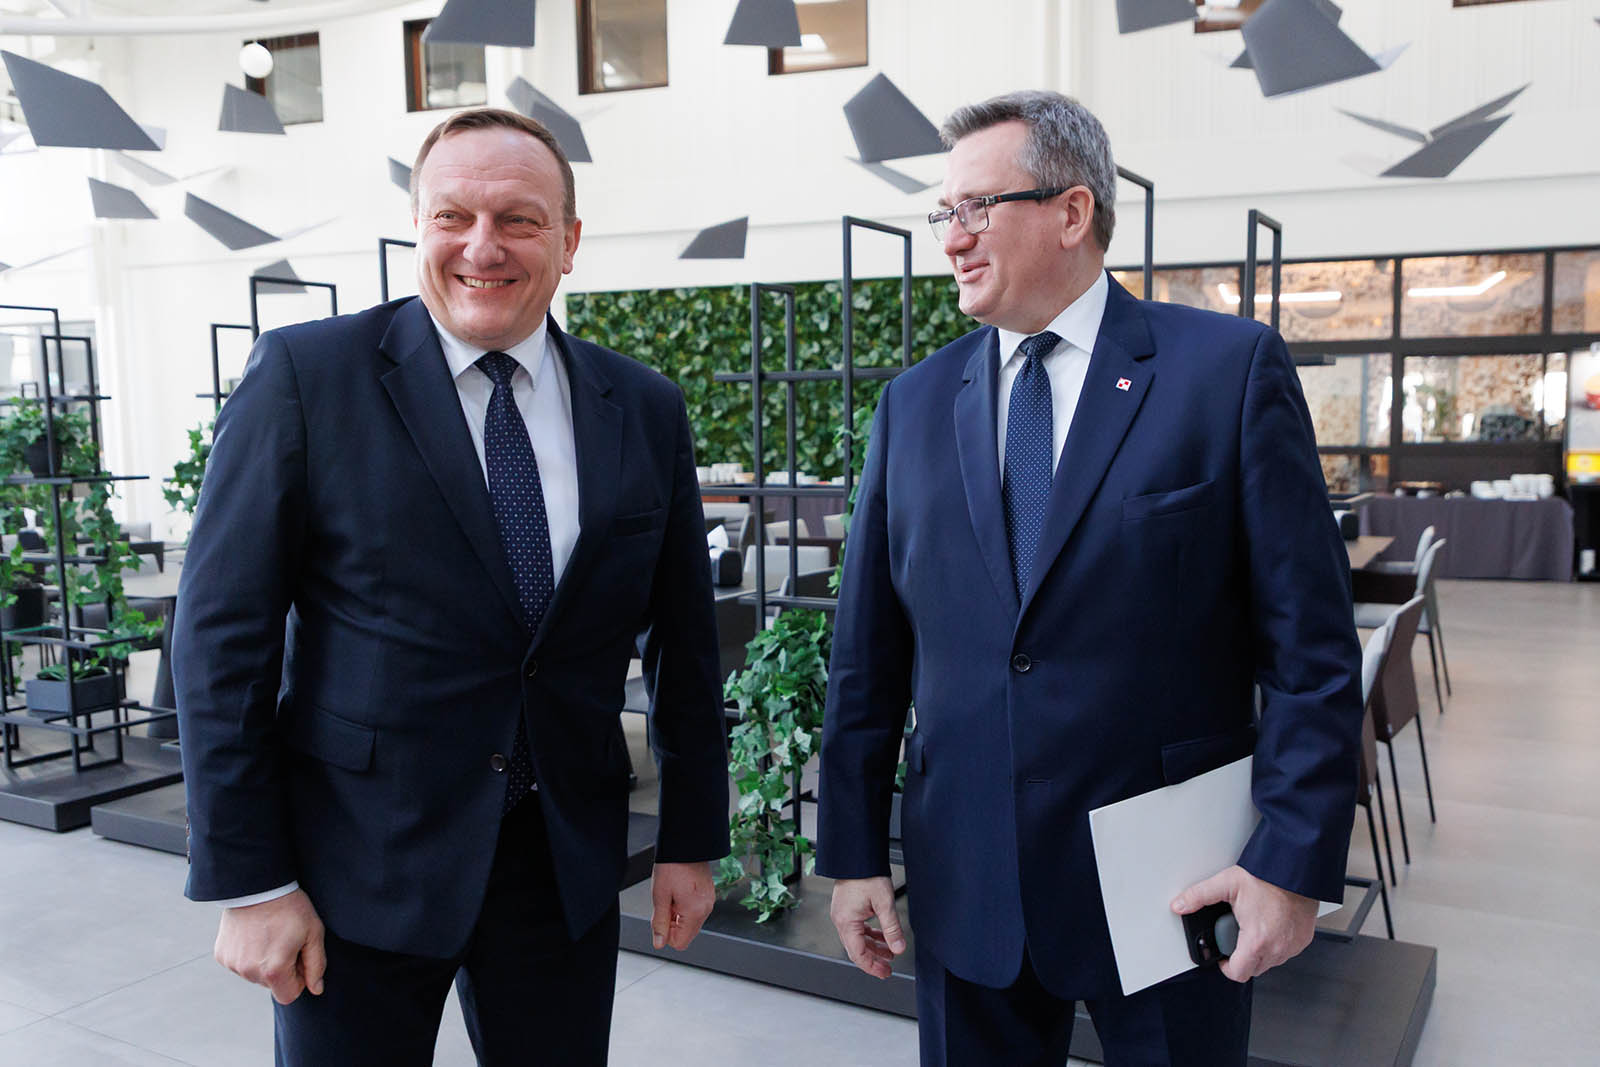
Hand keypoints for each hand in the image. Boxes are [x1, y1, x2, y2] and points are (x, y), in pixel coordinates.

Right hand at [214, 889, 325, 1004]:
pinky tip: (254, 934)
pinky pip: (240, 964)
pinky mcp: (222, 954)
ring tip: (270, 934)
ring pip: (254, 975)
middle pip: (271, 985)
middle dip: (281, 970)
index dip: (299, 979)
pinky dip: (248, 954)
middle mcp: (249, 972)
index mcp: (274, 971)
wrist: (257, 885)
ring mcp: (232, 964)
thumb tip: (316, 989)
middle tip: (285, 940)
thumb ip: (316, 965)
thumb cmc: (290, 907)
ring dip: (264, 962)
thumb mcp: (313, 933)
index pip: (289, 996)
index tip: (299, 958)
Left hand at [650, 861, 714, 950]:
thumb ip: (659, 923)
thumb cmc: (672, 866)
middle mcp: (706, 909)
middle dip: (673, 924)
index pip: (680, 943)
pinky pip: (696, 911)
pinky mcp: (709, 894)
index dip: (666, 934)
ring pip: (691, 922)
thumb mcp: (659, 896)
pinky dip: (686, 907)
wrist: (685, 845)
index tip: (661, 918)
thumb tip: (659, 943)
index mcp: (695, 912)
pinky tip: (679, 891)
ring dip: (679, 915)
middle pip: (687, 934)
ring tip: (672, 895)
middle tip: (666, 904)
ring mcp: (709, 901)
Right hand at [829, 877, 905, 979]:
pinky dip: (869, 935)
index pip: (858, 954)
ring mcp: (842, 914)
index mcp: (847, 922)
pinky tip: (880, 936)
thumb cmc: (866, 874)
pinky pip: (857, 928)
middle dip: (873, 960)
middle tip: (887, 969)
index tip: (884, 972)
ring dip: (873, 947)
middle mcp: (841, 920)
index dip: (872, 966)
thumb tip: (898, 948)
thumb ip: (892, 928)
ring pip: (857, 939)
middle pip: (856, 949)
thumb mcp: (884, 903)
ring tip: (888, 953)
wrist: (856, 856)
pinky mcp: (846, 908)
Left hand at [1171, 865, 1316, 982]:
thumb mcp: (1226, 883)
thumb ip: (1199, 896)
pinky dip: (1276, 944)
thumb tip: (1180, 905)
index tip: (1222, 958)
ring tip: (1252, 928)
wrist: (1295, 870)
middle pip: (1253, 968)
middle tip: (1236, 936)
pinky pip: (1286, 952)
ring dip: (1259, 951)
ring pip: (1270, 961)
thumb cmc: (1267, 877)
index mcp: (1256, 940)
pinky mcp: (1303, 940)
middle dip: (1241, 957)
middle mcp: (1277, 948)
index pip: (1238, 973)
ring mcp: (1292, 946)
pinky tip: (1270, 926)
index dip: (1226, 967)